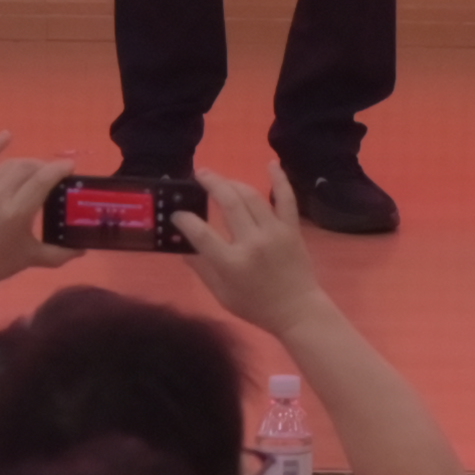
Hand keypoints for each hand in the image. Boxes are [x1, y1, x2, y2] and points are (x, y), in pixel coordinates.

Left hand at [0, 130, 83, 283]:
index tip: (70, 167)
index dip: (58, 169)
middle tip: (53, 175)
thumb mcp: (31, 259)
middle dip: (44, 167)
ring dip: (26, 164)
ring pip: (9, 165)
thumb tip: (82, 249)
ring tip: (36, 171)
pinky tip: (7, 135)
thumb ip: (60, 253)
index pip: (42, 180)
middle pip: (27, 168)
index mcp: (17, 213)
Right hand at [176, 168, 332, 339]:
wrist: (297, 311)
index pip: (201, 233)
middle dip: (211, 183)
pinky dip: (280, 179)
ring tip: (221, 179)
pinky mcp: (291, 228)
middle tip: (199, 174)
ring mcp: (274, 232)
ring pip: (251, 196)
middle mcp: (252, 242)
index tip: (177, 212)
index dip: (185, 219)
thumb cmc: (256, 306)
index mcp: (232, 263)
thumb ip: (202, 269)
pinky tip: (271, 163)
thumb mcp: (222, 295)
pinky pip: (286, 198)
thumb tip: (183, 247)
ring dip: (233, 182)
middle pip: (228, 202)